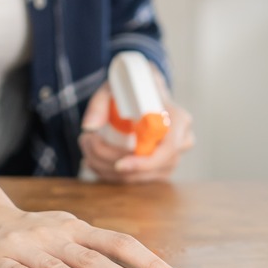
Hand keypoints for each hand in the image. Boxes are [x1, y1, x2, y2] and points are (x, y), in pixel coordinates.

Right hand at [0, 205, 187, 267]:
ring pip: (57, 265)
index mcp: (79, 230)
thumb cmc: (34, 233)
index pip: (120, 243)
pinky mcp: (0, 260)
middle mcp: (58, 236)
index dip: (149, 262)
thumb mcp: (67, 234)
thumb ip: (95, 253)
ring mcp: (29, 247)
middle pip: (94, 257)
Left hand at [79, 74, 193, 182]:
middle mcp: (181, 141)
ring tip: (86, 146)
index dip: (144, 162)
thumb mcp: (114, 88)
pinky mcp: (161, 170)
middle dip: (111, 161)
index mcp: (178, 119)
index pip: (168, 149)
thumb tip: (90, 127)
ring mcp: (173, 159)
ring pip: (138, 176)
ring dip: (105, 167)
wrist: (146, 93)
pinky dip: (110, 173)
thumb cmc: (133, 89)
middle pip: (149, 167)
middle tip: (85, 141)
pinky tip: (94, 159)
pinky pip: (135, 179)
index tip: (119, 165)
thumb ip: (99, 104)